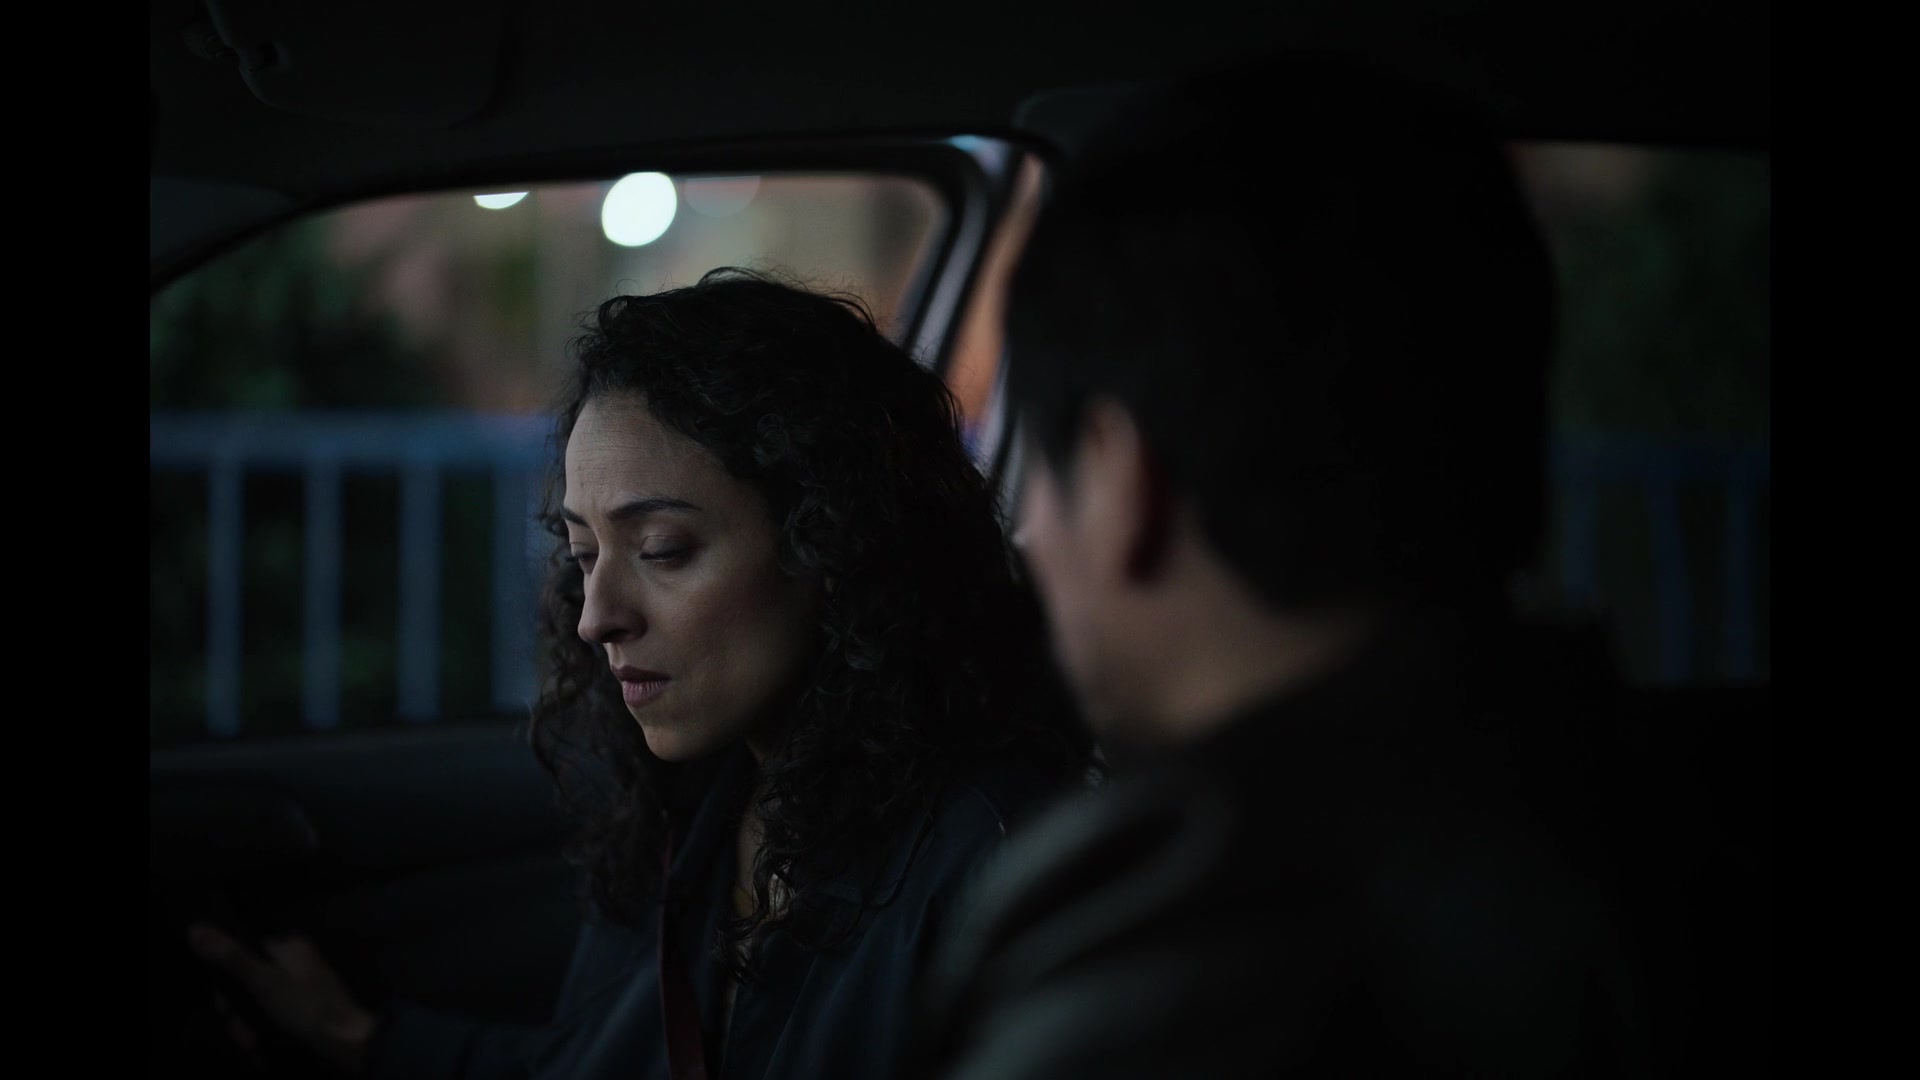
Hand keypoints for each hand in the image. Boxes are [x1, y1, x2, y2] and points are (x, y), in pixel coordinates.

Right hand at [188, 923, 378, 1075]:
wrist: (350, 1044)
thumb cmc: (307, 1009)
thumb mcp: (264, 983)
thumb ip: (231, 958)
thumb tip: (195, 928)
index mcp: (289, 947)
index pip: (241, 959)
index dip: (228, 989)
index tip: (228, 1011)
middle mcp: (296, 963)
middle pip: (248, 988)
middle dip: (241, 1016)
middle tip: (248, 1035)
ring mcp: (301, 989)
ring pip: (258, 1008)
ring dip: (251, 1030)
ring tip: (259, 1045)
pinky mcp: (305, 1012)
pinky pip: (274, 1021)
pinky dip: (267, 1037)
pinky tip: (268, 1050)